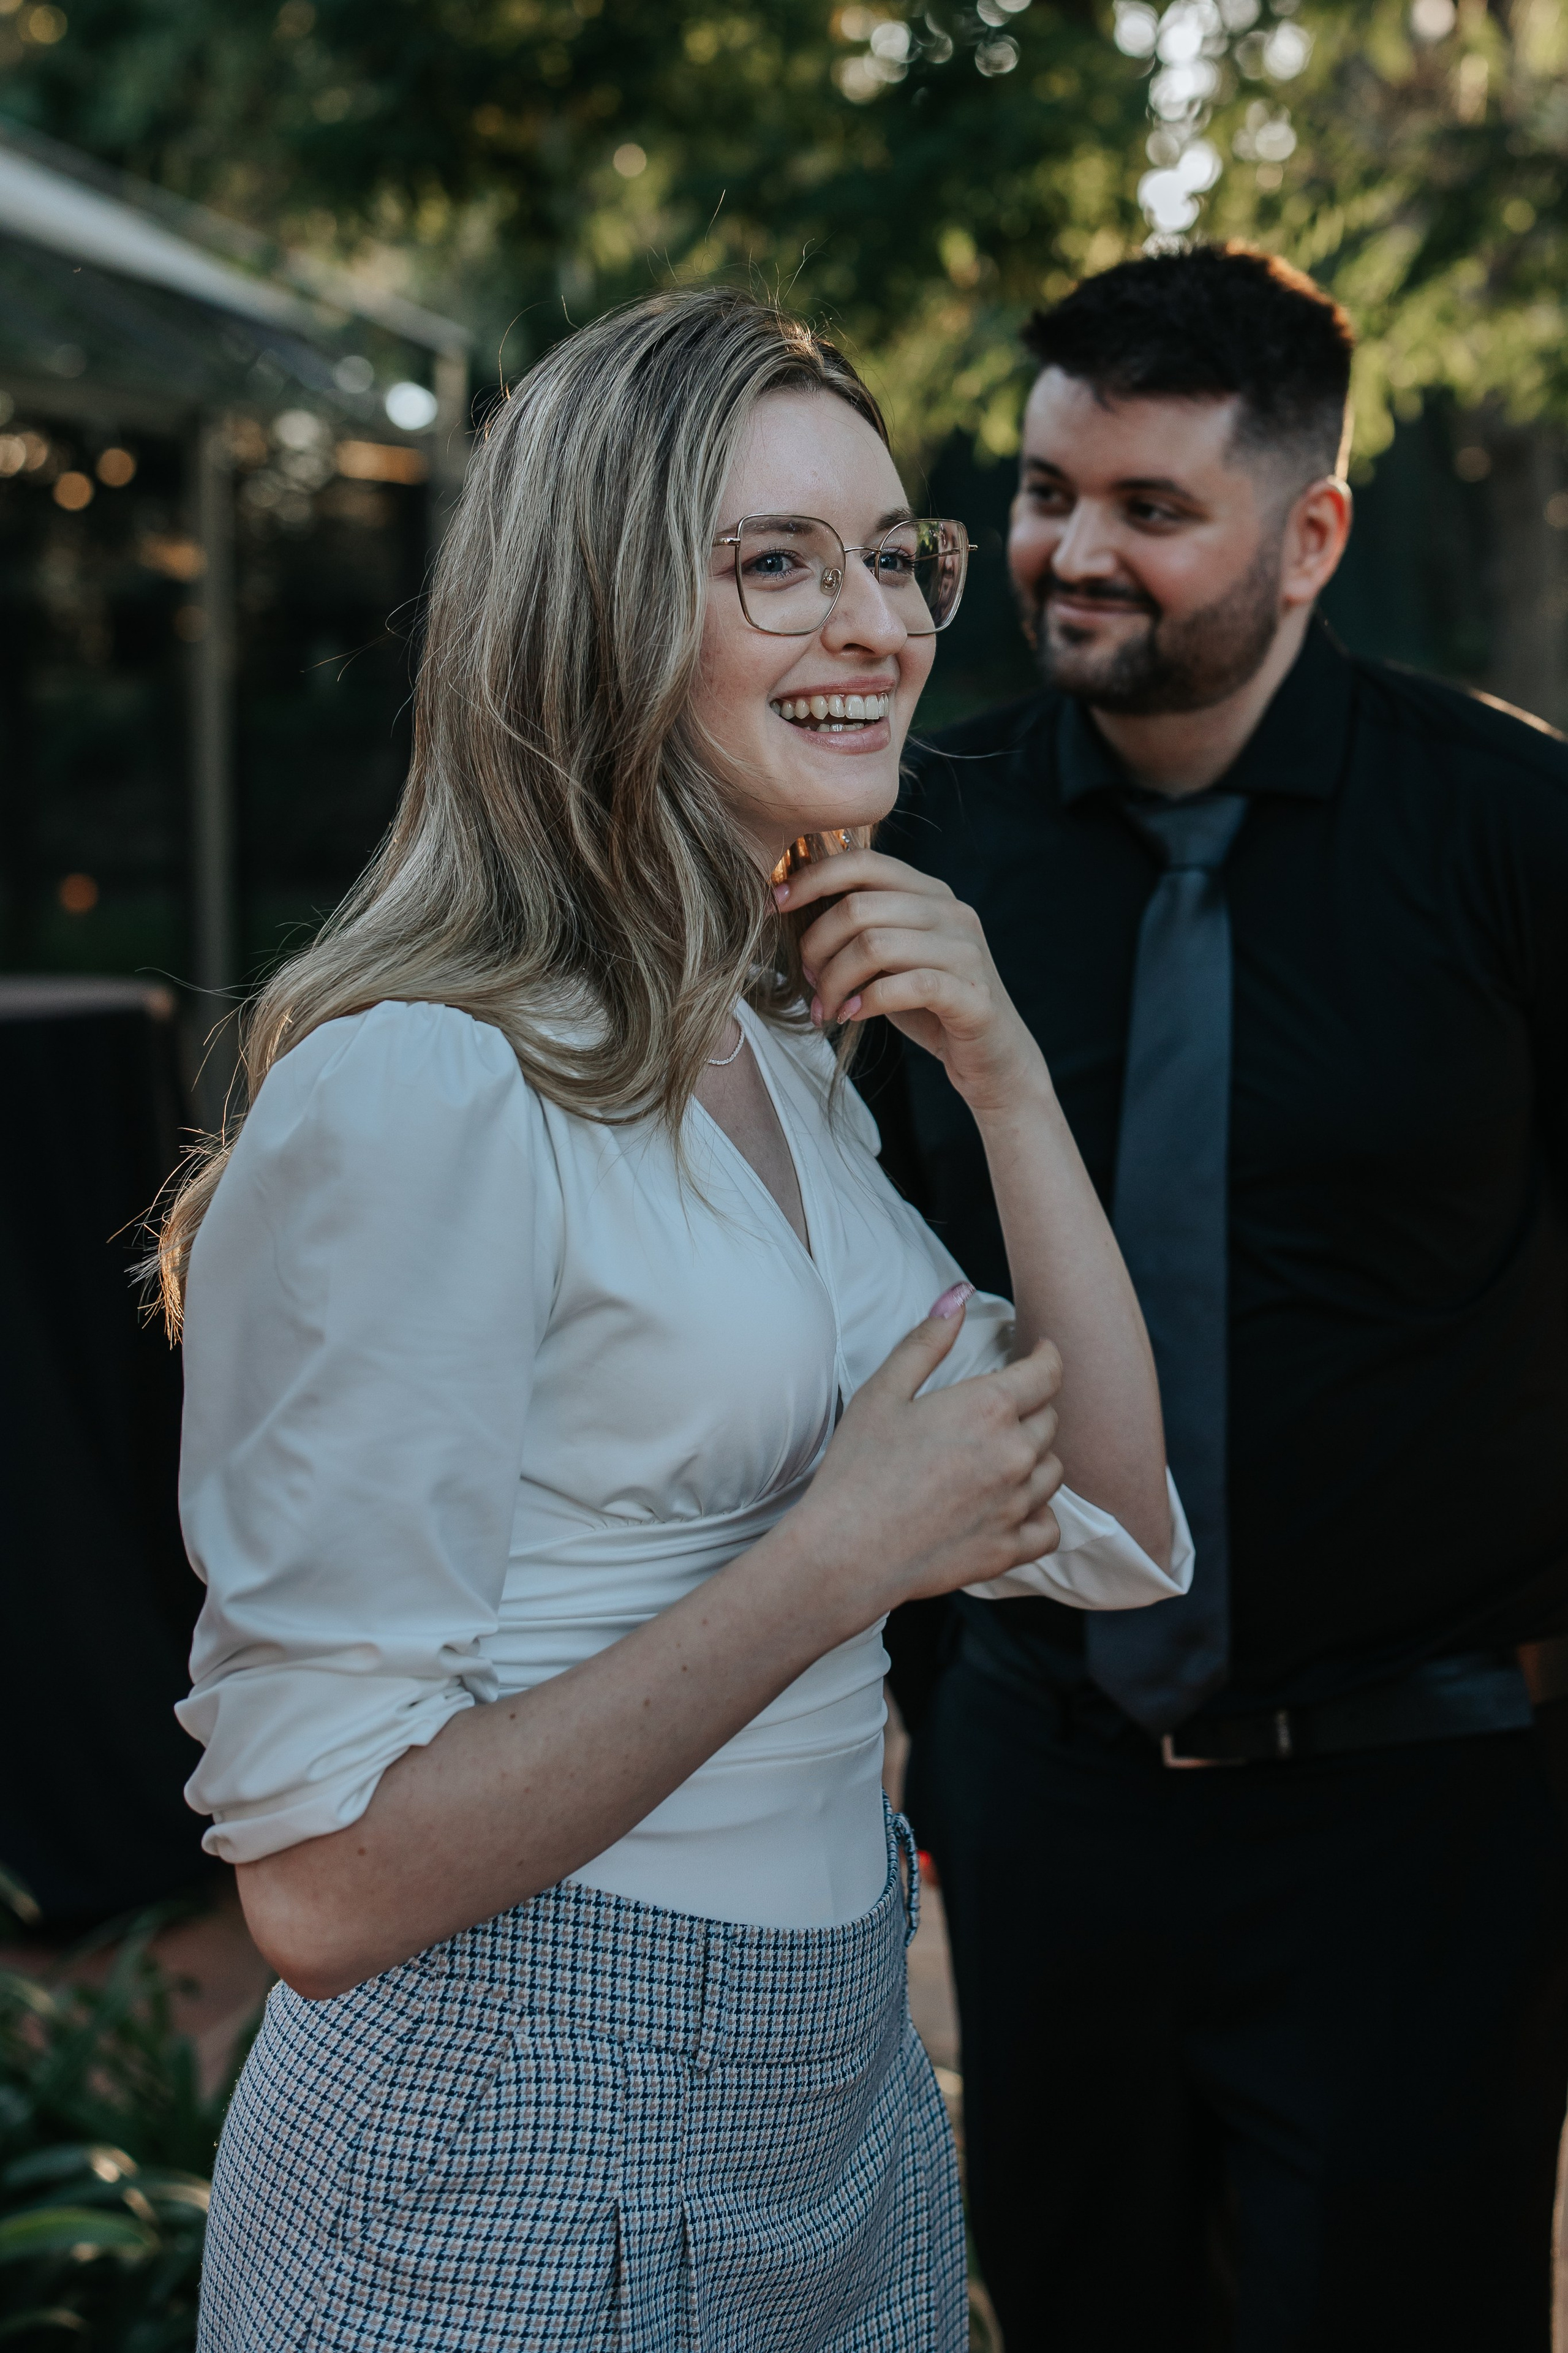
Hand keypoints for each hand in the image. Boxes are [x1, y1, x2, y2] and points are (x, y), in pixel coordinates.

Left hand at [777, 848, 1047, 1116]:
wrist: (991, 1056)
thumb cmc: (929, 1005)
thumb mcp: (890, 956)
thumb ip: (859, 927)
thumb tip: (789, 904)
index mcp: (930, 892)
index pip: (864, 862)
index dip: (812, 878)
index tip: (775, 903)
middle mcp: (951, 912)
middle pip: (859, 907)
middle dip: (817, 946)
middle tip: (809, 981)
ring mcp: (966, 952)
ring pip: (875, 946)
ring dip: (835, 981)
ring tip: (826, 1007)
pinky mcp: (972, 995)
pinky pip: (906, 986)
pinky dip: (868, 1001)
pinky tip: (853, 1015)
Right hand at [786, 1288, 1064, 1633]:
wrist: (845, 1551)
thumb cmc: (857, 1469)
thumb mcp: (883, 1391)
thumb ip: (927, 1341)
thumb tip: (960, 1296)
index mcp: (987, 1409)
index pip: (1046, 1372)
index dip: (1047, 1356)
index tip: (1042, 1352)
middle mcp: (1013, 1455)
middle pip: (1050, 1420)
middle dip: (1033, 1406)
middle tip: (1005, 1408)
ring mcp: (1015, 1506)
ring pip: (1053, 1472)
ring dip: (1036, 1458)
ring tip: (1005, 1456)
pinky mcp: (1007, 1550)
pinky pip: (1049, 1527)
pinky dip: (1039, 1514)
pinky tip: (1014, 1506)